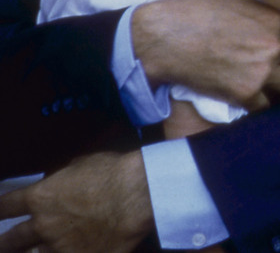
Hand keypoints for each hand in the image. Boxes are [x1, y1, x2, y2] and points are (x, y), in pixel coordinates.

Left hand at [0, 152, 152, 252]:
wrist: (138, 194)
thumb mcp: (81, 164)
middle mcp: (43, 226)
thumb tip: (61, 180)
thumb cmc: (112, 172)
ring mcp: (61, 247)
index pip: (5, 206)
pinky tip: (74, 250)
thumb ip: (64, 178)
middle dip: (4, 245)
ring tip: (39, 249)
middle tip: (5, 246)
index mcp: (40, 198)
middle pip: (10, 242)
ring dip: (38, 252)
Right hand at [133, 0, 279, 111]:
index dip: (279, 41)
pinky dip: (255, 102)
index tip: (265, 46)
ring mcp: (262, 71)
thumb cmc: (192, 11)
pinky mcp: (245, 92)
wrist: (163, 37)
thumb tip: (268, 21)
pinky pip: (264, 104)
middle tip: (261, 64)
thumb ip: (259, 13)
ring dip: (275, 83)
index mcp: (275, 20)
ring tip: (258, 81)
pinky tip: (243, 94)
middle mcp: (274, 46)